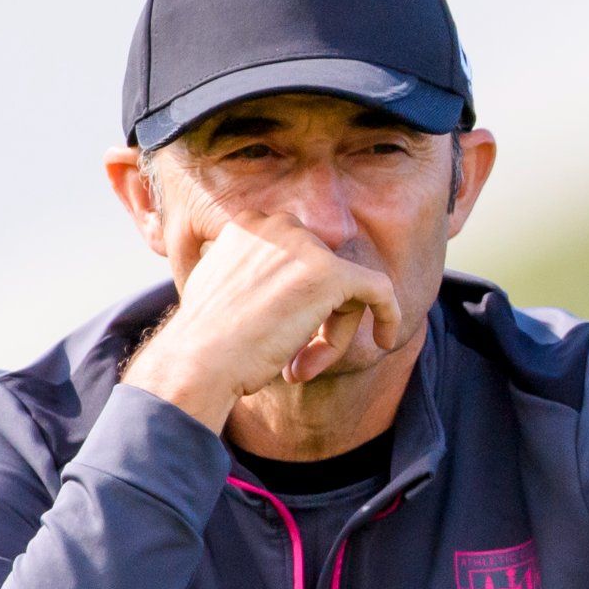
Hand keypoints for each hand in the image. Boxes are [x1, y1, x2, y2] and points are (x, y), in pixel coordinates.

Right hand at [123, 211, 406, 428]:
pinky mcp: (331, 274)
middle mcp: (278, 224)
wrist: (198, 360)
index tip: (284, 332)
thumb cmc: (206, 339)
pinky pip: (380, 290)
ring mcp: (305, 246)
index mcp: (249, 222)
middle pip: (325, 270)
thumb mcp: (225, 289)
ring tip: (302, 366)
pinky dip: (389, 315)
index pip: (299, 256)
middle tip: (298, 359)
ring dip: (333, 333)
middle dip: (319, 316)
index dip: (298, 299)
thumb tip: (290, 282)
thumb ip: (256, 272)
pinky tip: (388, 340)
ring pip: (348, 289)